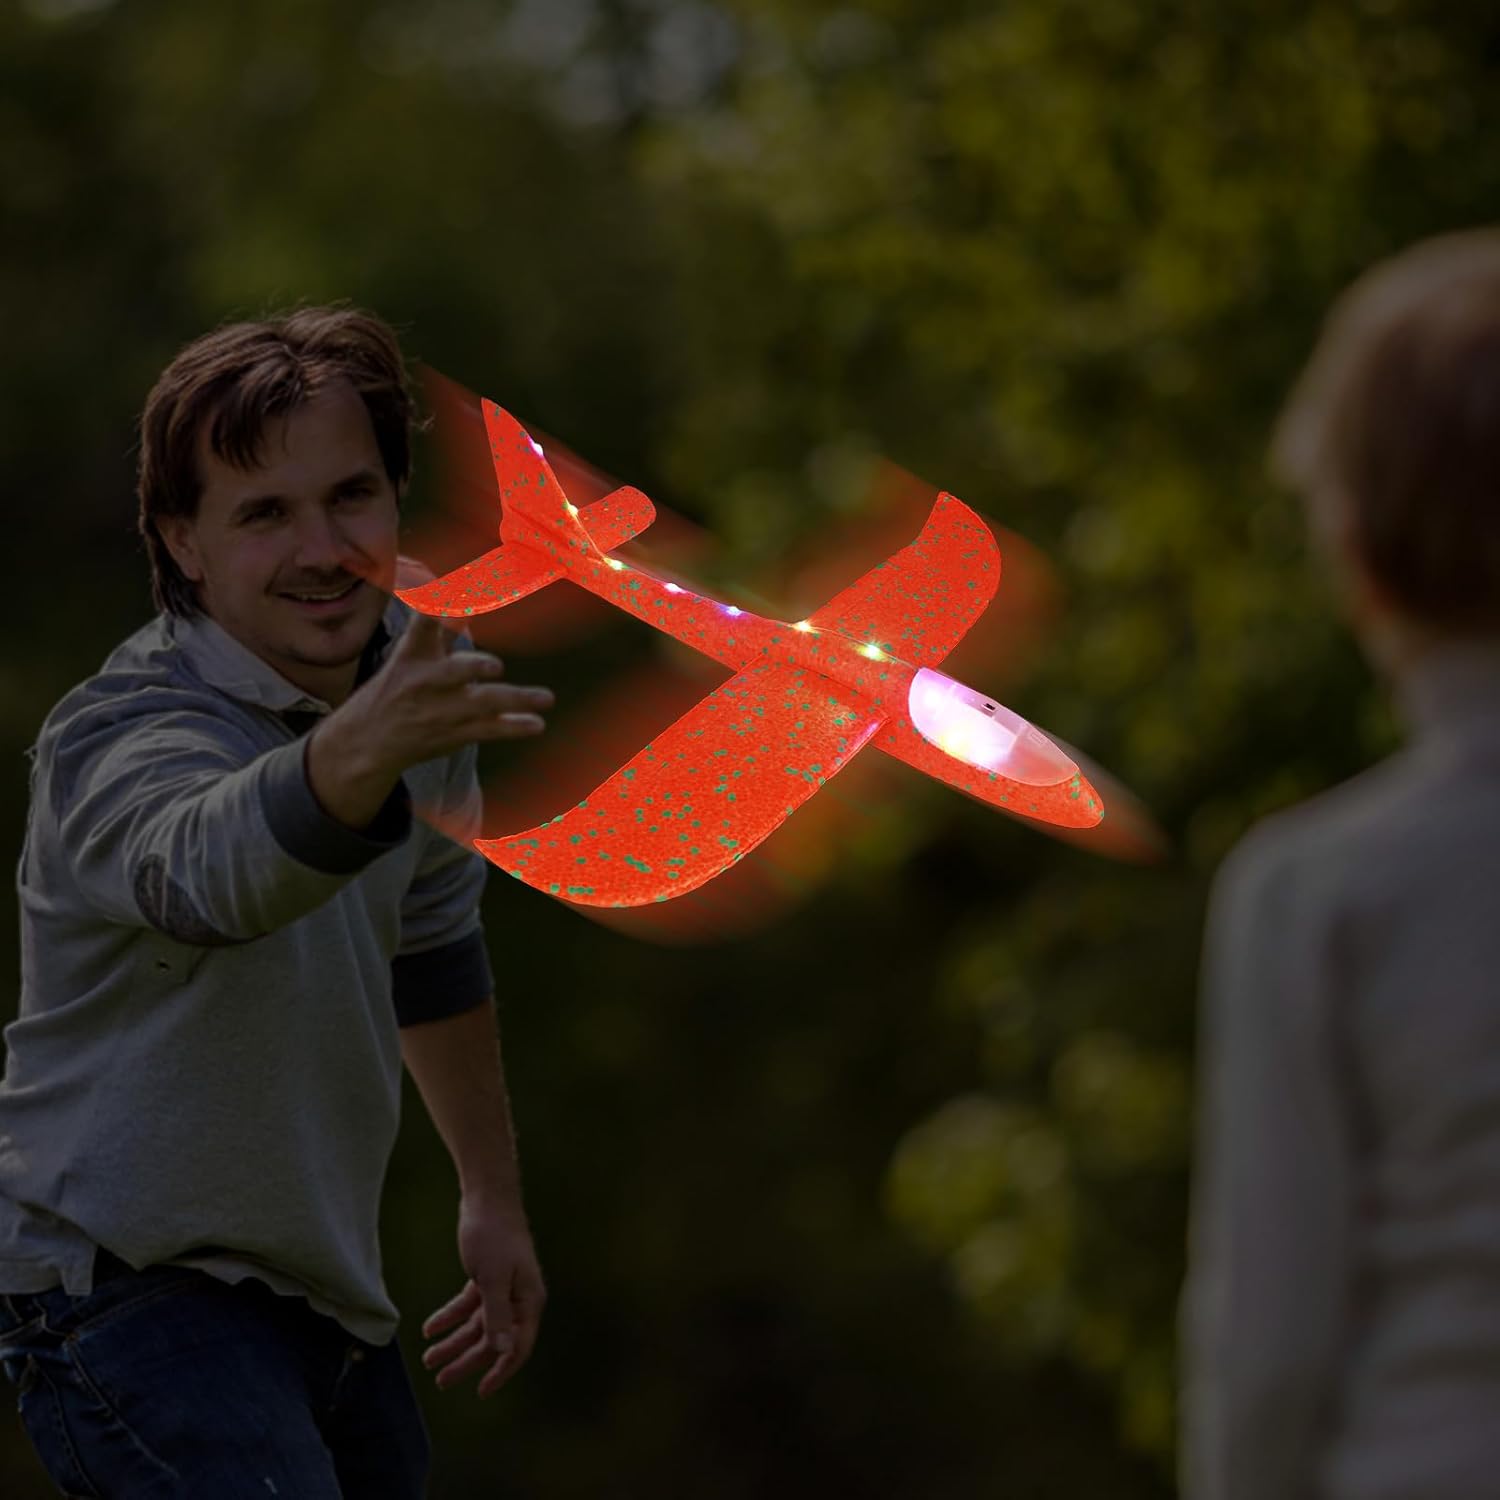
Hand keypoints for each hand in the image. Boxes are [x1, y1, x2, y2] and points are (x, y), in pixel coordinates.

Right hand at [332, 607, 555, 782]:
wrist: (368, 741)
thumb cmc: (398, 687)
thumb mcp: (410, 655)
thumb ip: (440, 627)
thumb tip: (459, 593)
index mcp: (413, 654)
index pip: (422, 627)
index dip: (438, 610)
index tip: (455, 595)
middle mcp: (427, 681)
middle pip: (454, 672)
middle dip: (473, 668)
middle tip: (495, 667)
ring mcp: (442, 710)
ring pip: (482, 703)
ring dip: (515, 700)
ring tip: (546, 697)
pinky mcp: (454, 734)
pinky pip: (488, 730)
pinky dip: (514, 727)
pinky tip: (537, 724)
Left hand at [420, 1195, 545, 1398]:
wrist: (487, 1197)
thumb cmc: (494, 1235)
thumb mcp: (492, 1278)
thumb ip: (498, 1316)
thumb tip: (505, 1350)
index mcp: (528, 1301)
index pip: (518, 1346)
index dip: (500, 1371)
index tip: (481, 1391)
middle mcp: (518, 1298)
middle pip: (493, 1339)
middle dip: (467, 1361)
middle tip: (440, 1379)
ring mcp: (502, 1287)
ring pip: (478, 1325)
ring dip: (454, 1341)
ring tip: (429, 1357)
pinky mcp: (487, 1277)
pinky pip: (468, 1305)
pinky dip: (450, 1316)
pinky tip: (430, 1327)